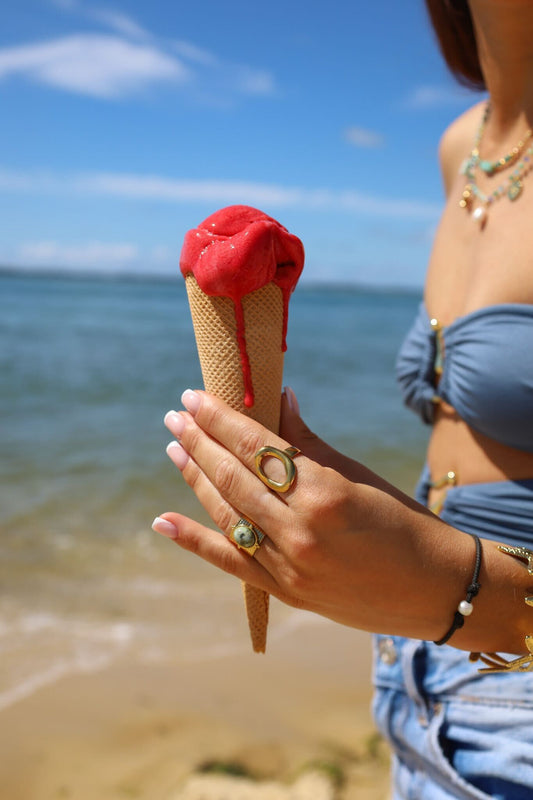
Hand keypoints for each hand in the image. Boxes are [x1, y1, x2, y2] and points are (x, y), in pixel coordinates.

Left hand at [152, 389, 473, 640]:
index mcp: (324, 493)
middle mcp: (300, 530)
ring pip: (227, 514)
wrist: (435, 589)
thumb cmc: (404, 521)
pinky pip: (231, 562)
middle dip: (200, 442)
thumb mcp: (359, 475)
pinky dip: (194, 541)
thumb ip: (310, 443)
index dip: (222, 420)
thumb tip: (278, 401)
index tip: (194, 397)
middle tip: (174, 416)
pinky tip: (162, 521)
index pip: (258, 447)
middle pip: (235, 477)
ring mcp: (289, 567)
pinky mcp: (286, 594)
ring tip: (173, 448)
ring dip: (195, 478)